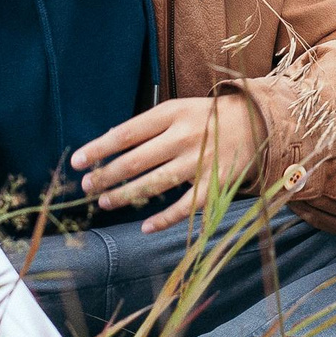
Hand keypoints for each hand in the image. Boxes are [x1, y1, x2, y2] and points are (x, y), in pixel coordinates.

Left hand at [72, 94, 262, 233]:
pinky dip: (164, 219)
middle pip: (136, 160)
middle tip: (87, 186)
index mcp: (171, 114)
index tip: (78, 161)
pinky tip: (145, 226)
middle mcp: (184, 136)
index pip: (126, 133)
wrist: (258, 122)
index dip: (99, 148)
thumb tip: (108, 147)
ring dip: (126, 195)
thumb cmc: (206, 118)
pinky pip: (185, 206)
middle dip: (107, 175)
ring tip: (104, 202)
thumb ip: (148, 127)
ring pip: (156, 183)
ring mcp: (201, 161)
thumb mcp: (177, 110)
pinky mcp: (216, 183)